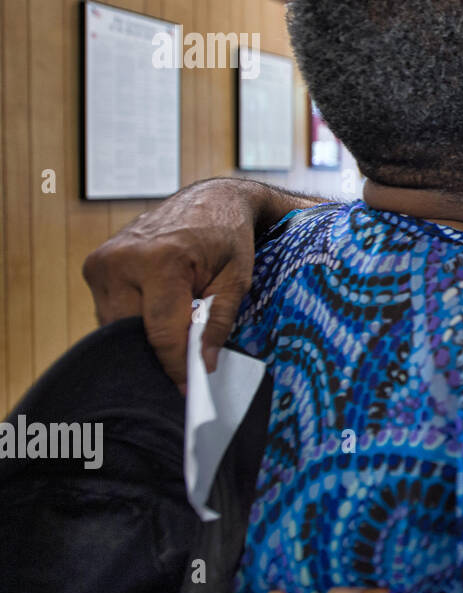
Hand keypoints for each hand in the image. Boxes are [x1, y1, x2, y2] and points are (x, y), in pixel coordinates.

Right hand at [82, 179, 260, 385]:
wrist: (210, 200)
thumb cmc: (228, 238)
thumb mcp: (237, 280)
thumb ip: (219, 323)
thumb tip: (204, 364)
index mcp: (162, 261)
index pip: (161, 332)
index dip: (175, 366)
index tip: (186, 392)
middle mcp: (123, 260)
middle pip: (132, 331)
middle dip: (158, 351)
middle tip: (184, 365)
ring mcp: (103, 260)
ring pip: (116, 324)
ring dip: (143, 333)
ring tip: (176, 323)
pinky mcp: (94, 264)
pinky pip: (109, 308)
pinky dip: (134, 317)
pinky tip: (158, 309)